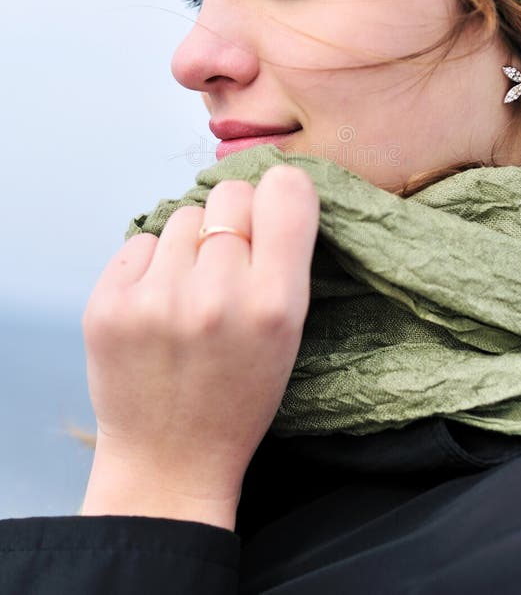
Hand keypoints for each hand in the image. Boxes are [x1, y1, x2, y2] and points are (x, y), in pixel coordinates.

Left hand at [80, 164, 318, 526]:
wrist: (170, 459)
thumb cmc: (239, 395)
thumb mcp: (289, 332)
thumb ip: (285, 258)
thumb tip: (271, 183)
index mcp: (274, 304)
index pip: (285, 191)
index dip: (281, 194)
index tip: (274, 212)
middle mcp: (215, 296)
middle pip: (230, 194)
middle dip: (233, 220)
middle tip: (228, 263)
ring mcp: (156, 299)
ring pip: (183, 215)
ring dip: (190, 244)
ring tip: (189, 293)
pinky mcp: (108, 304)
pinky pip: (140, 241)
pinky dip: (151, 264)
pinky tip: (157, 305)